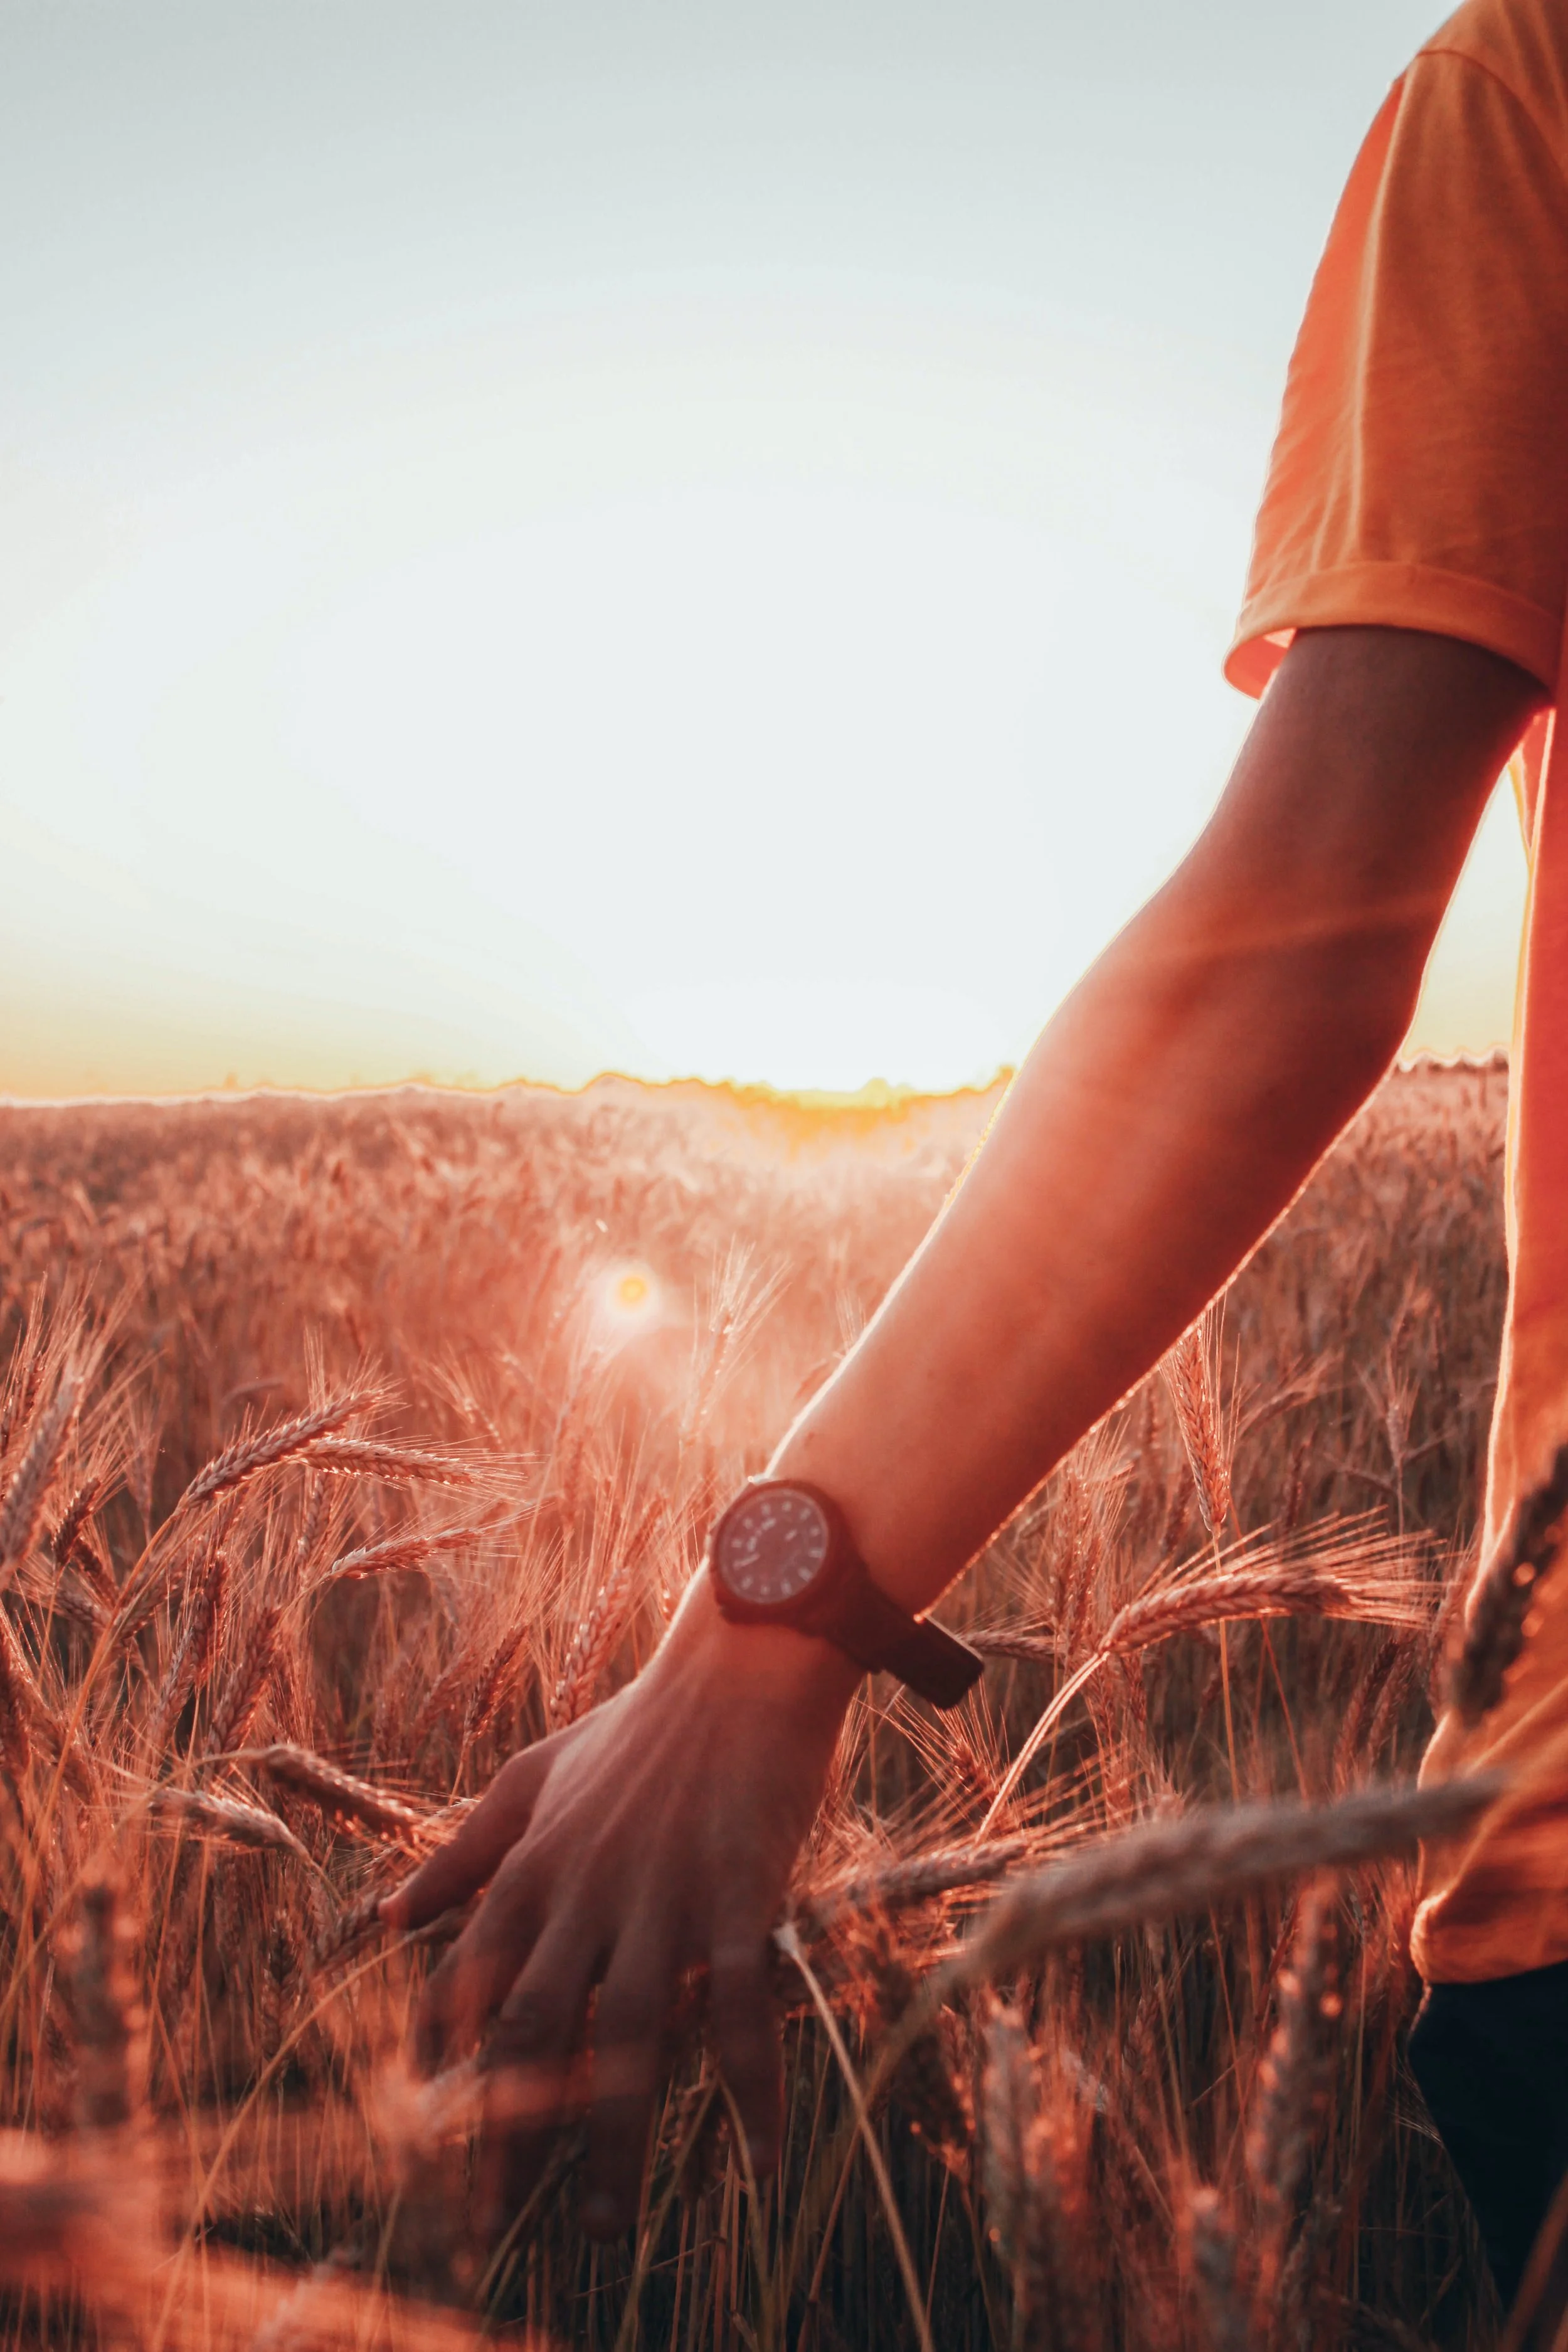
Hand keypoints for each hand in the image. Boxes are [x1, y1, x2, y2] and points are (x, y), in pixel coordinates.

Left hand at [381, 1575, 860, 2239]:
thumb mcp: (534, 1773)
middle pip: (533, 2031)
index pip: (466, 1983)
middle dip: (505, 2136)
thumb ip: (463, 1848)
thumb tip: (384, 1915)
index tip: (424, 2144)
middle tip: (490, 2230)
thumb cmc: (642, 1723)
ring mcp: (664, 1894)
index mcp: (532, 1863)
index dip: (441, 2070)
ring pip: (628, 2038)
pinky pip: (744, 2010)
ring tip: (604, 2225)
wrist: (743, 1661)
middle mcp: (585, 1888)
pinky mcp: (740, 1894)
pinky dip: (752, 2089)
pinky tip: (763, 2159)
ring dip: (614, 2141)